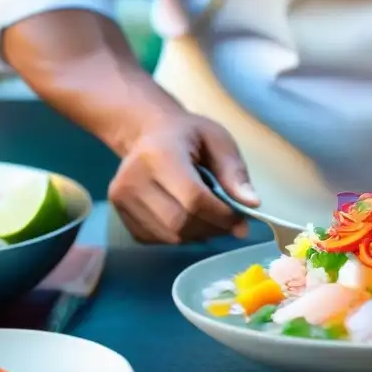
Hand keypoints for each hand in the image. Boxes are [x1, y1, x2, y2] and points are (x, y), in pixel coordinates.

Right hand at [108, 113, 258, 243]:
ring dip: (198, 235)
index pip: (193, 198)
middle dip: (212, 228)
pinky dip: (179, 236)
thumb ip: (235, 171)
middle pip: (179, 222)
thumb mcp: (218, 140)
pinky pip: (156, 239)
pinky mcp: (120, 214)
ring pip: (169, 236)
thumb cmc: (187, 135)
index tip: (240, 218)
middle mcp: (133, 178)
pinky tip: (188, 219)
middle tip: (229, 223)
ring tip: (211, 220)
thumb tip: (251, 204)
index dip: (221, 215)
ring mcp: (122, 198)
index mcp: (159, 154)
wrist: (146, 132)